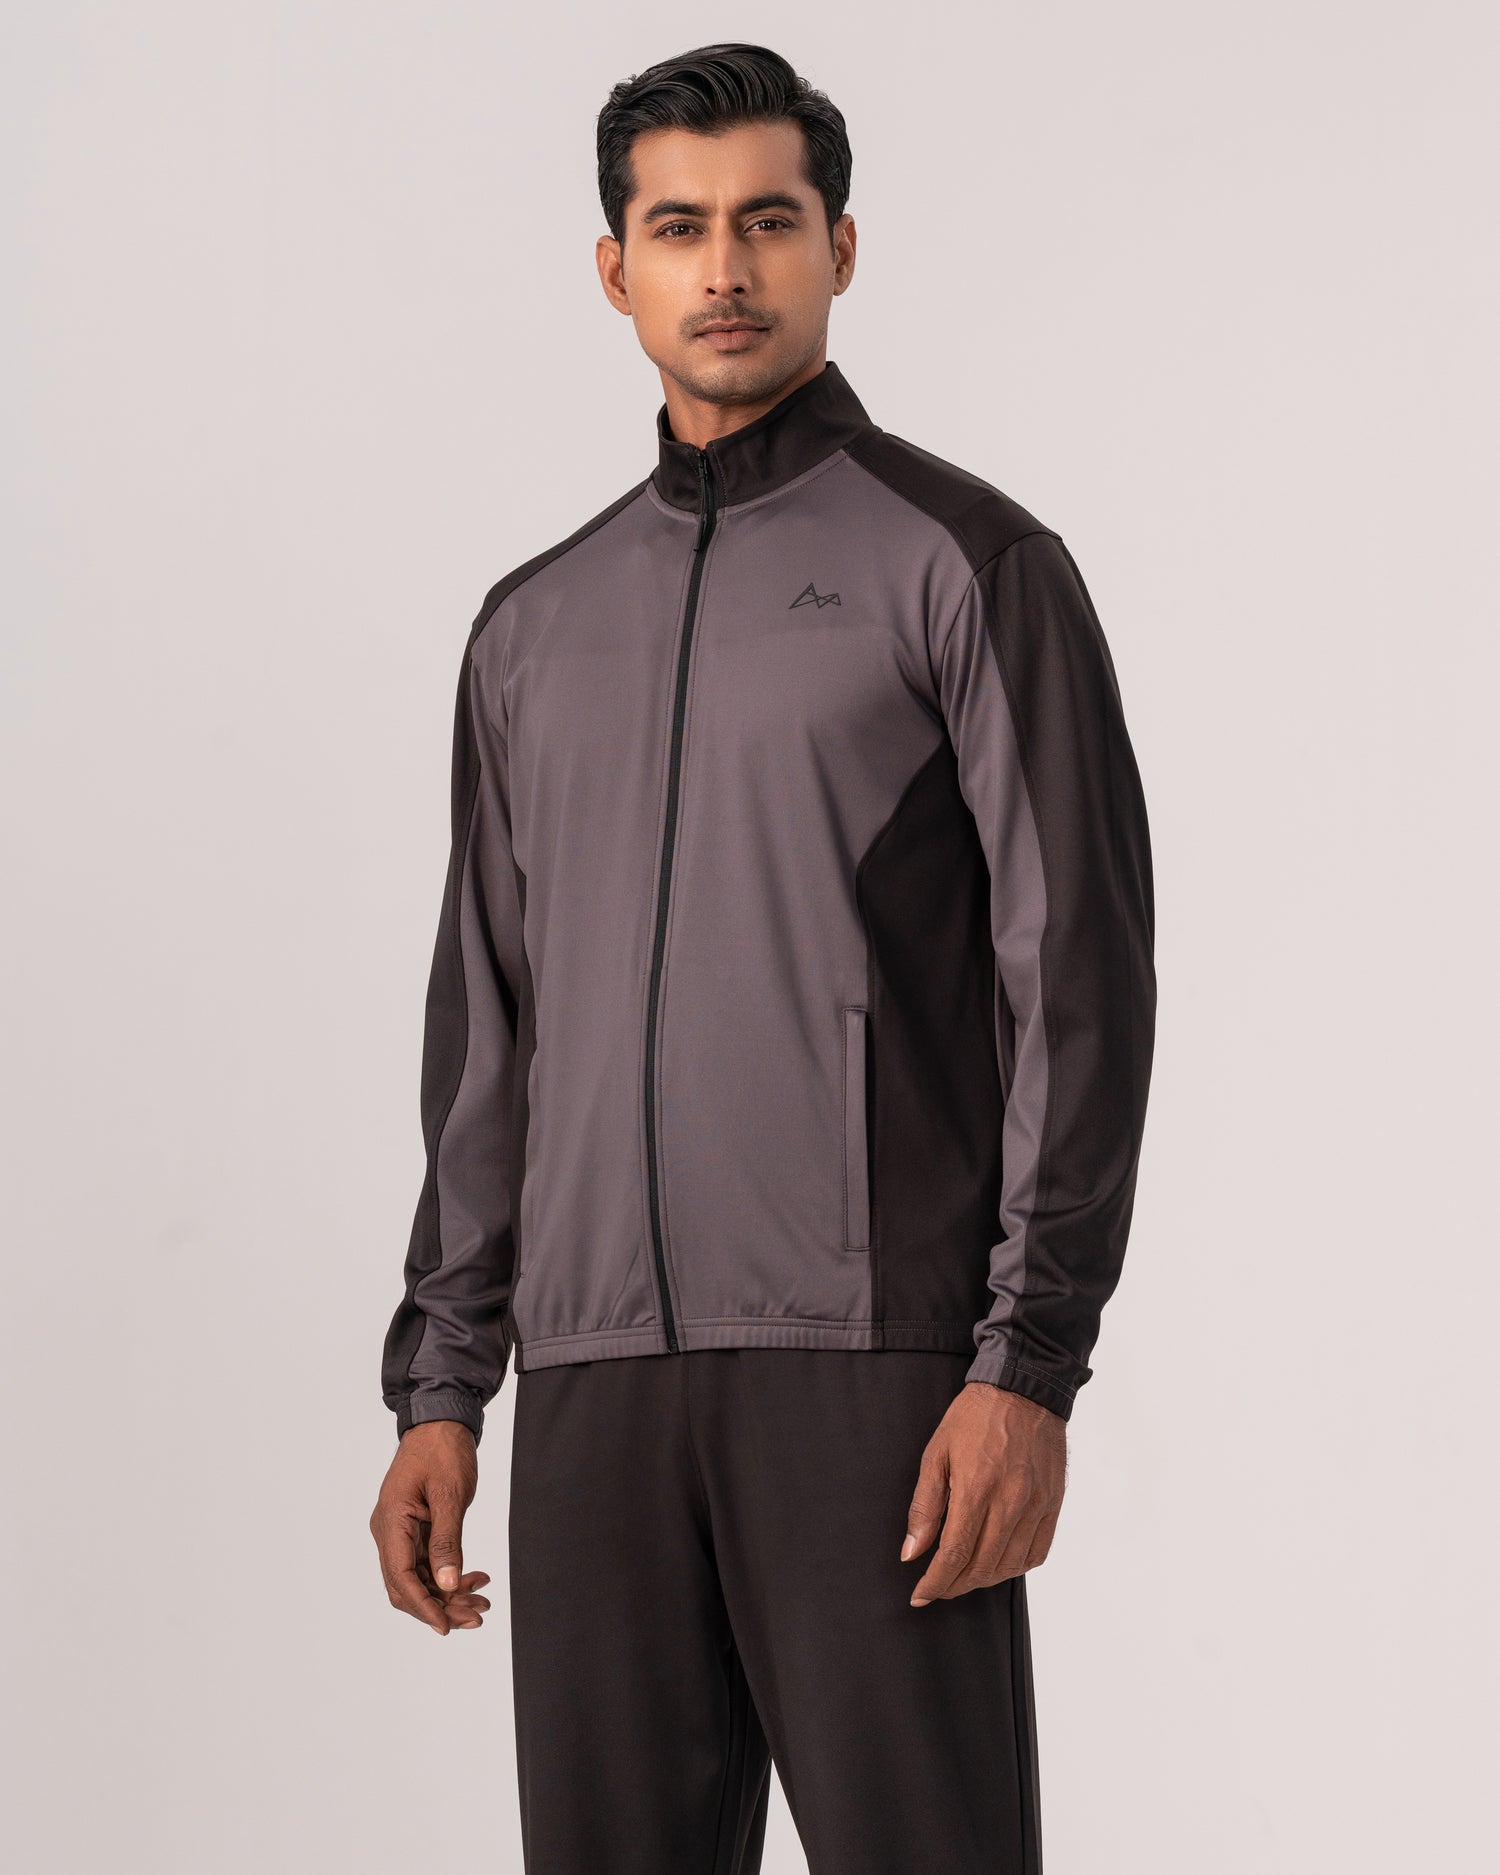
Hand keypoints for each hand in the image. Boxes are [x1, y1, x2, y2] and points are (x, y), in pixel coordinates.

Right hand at [369, 1420, 491, 1634]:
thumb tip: (445, 1584)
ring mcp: (399, 1530)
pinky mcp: (413, 1528)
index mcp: (390, 1521)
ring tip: (481, 1601)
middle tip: (476, 1615)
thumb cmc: (443, 1450)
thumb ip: (447, 1541)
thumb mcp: (450, 1495)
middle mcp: (388, 1530)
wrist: (441, 1420)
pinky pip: (426, 1561)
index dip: (424, 1606)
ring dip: (448, 1593)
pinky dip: (449, 1573)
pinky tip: (475, 1577)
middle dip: (440, 1605)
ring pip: (419, 1577)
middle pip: (407, 1585)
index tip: (446, 1626)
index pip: (401, 1578)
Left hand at [901, 1383, 1065, 1604]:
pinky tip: (999, 1562)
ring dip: (983, 1579)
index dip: (935, 1583)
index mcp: (976, 1488)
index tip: (920, 1595)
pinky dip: (1016, 1567)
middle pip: (982, 1567)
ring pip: (1009, 1565)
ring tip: (964, 1576)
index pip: (954, 1555)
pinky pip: (1037, 1552)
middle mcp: (1010, 1501)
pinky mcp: (1053, 1503)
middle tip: (938, 1586)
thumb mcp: (937, 1452)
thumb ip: (925, 1506)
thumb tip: (911, 1552)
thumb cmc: (975, 1417)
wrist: (1023, 1389)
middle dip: (955, 1585)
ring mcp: (1036, 1505)